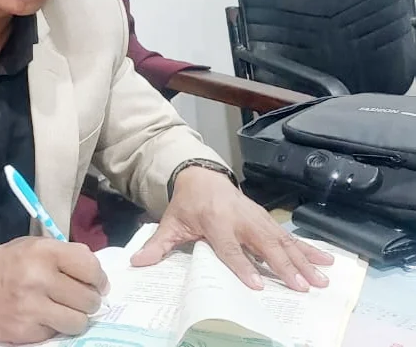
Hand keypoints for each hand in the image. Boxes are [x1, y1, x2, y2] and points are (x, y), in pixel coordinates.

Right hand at [0, 237, 109, 343]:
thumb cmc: (4, 262)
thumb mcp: (32, 246)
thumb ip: (64, 254)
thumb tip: (97, 274)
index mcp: (44, 251)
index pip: (90, 266)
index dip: (99, 278)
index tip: (98, 283)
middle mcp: (40, 277)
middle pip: (89, 299)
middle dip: (89, 300)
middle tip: (78, 298)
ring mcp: (32, 307)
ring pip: (79, 322)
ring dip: (75, 318)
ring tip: (64, 310)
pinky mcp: (25, 331)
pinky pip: (57, 333)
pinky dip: (54, 327)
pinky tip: (43, 316)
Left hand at [131, 166, 333, 291]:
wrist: (201, 176)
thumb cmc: (187, 204)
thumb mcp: (170, 222)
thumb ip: (157, 244)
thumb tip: (137, 264)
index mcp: (215, 221)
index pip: (229, 247)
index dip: (242, 266)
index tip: (257, 285)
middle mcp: (240, 218)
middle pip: (263, 244)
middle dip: (284, 266)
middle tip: (302, 287)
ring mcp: (256, 217)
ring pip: (282, 241)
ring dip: (303, 261)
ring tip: (321, 281)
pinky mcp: (266, 218)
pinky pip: (289, 235)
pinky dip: (309, 248)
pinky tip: (327, 261)